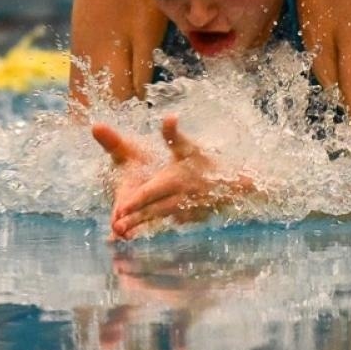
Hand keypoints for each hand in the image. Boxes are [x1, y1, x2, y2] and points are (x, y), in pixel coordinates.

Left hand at [92, 115, 248, 239]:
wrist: (233, 184)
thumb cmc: (206, 162)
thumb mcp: (188, 146)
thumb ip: (173, 134)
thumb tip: (169, 115)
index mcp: (175, 179)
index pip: (151, 192)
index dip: (135, 201)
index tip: (120, 208)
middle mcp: (179, 197)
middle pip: (152, 210)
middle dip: (134, 219)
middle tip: (117, 228)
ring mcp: (185, 210)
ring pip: (159, 218)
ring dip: (142, 225)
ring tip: (124, 233)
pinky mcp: (189, 219)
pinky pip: (170, 221)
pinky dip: (158, 225)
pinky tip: (143, 229)